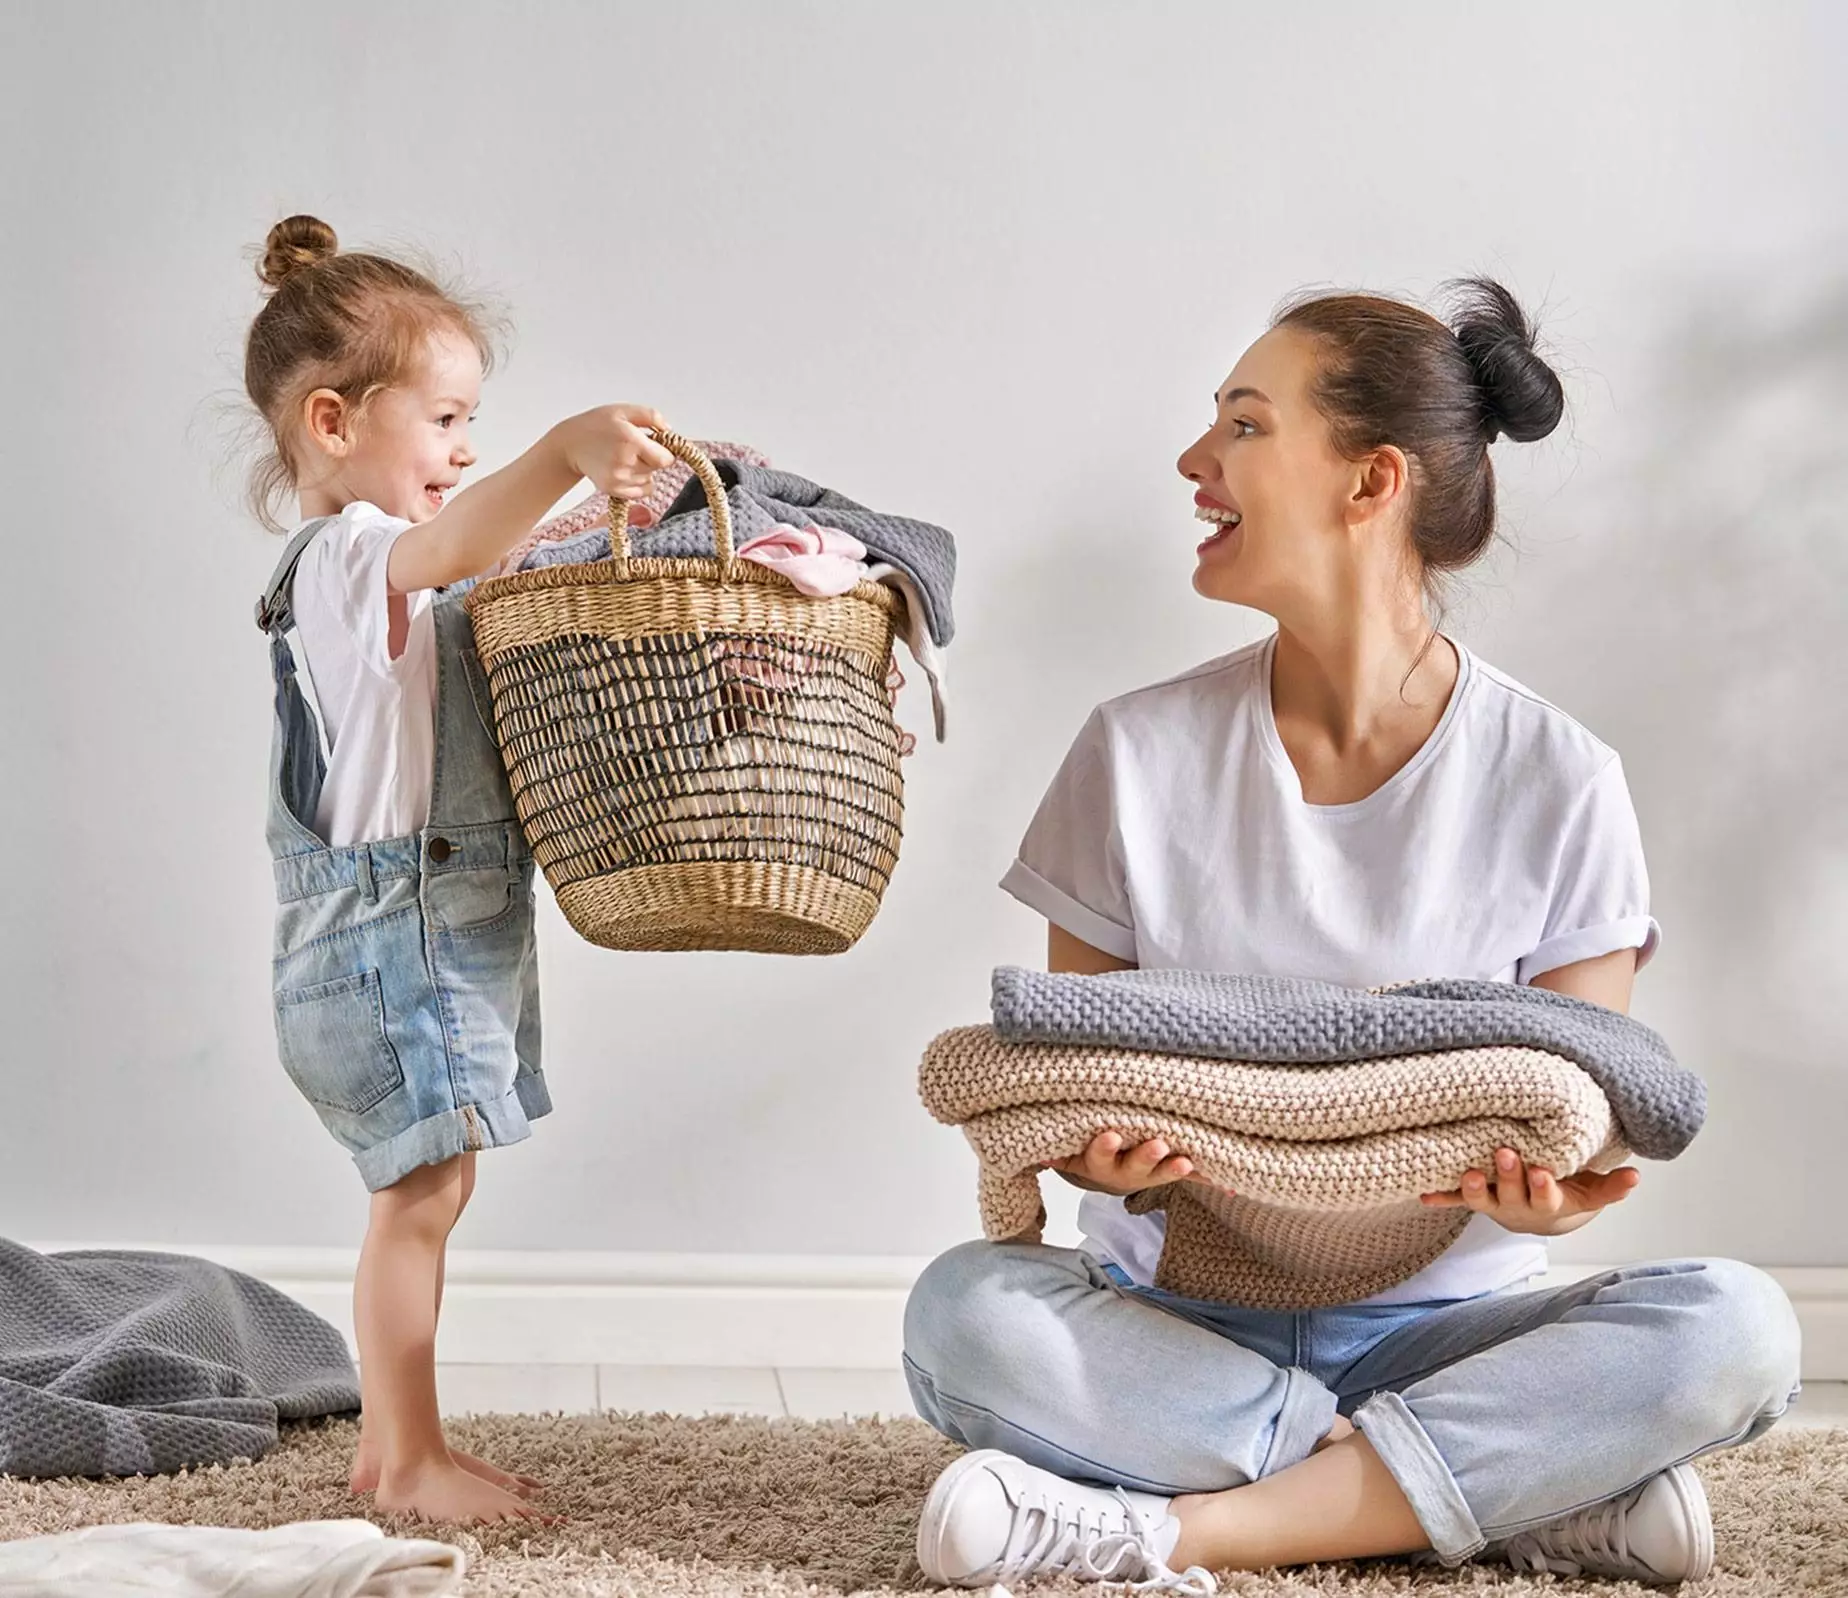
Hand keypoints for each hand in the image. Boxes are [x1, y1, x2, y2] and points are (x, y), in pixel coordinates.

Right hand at [553, 404, 674, 501]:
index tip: (656, 445)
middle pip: (657, 469)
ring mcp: (619, 479)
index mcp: (631, 441)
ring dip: (643, 471)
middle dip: (652, 458)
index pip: (666, 459)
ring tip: (624, 457)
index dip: (664, 452)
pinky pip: (640, 491)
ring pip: (649, 480)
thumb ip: (650, 416)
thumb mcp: (623, 411)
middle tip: (635, 447)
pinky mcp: (613, 490)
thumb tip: (669, 430)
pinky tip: (623, 469)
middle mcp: (626, 462)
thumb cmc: (596, 425)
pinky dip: (637, 482)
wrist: (570, 445)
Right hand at [1045, 1132, 1226, 1198]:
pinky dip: (1211, 1180)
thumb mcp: (1063, 1149)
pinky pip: (1192, 1177)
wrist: (1100, 1172)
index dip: (1103, 1147)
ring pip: (1162, 1172)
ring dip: (1175, 1168)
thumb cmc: (1080, 1149)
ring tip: (1186, 1163)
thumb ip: (1051, 1146)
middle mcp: (1123, 1171)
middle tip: (1158, 1145)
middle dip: (1146, 1156)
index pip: (1097, 1154)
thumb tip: (1031, 1144)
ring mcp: (1148, 1173)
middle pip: (1134, 1166)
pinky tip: (1230, 1185)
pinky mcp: (1168, 1172)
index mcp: (1097, 1163)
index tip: (1111, 1136)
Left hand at [1421, 1147, 1640, 1236]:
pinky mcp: (1475, 1198)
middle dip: (1508, 1175)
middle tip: (1504, 1154)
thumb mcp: (1591, 1193)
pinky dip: (1441, 1198)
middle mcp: (1517, 1206)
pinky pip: (1454, 1200)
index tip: (1541, 1172)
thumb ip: (1611, 1187)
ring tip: (1467, 1173)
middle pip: (1511, 1194)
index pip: (1546, 1196)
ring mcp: (1494, 1203)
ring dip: (1472, 1188)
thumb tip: (1635, 1176)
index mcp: (1547, 1203)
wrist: (1543, 1216)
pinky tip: (1423, 1195)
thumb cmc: (1569, 1194)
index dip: (1542, 1187)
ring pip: (1481, 1199)